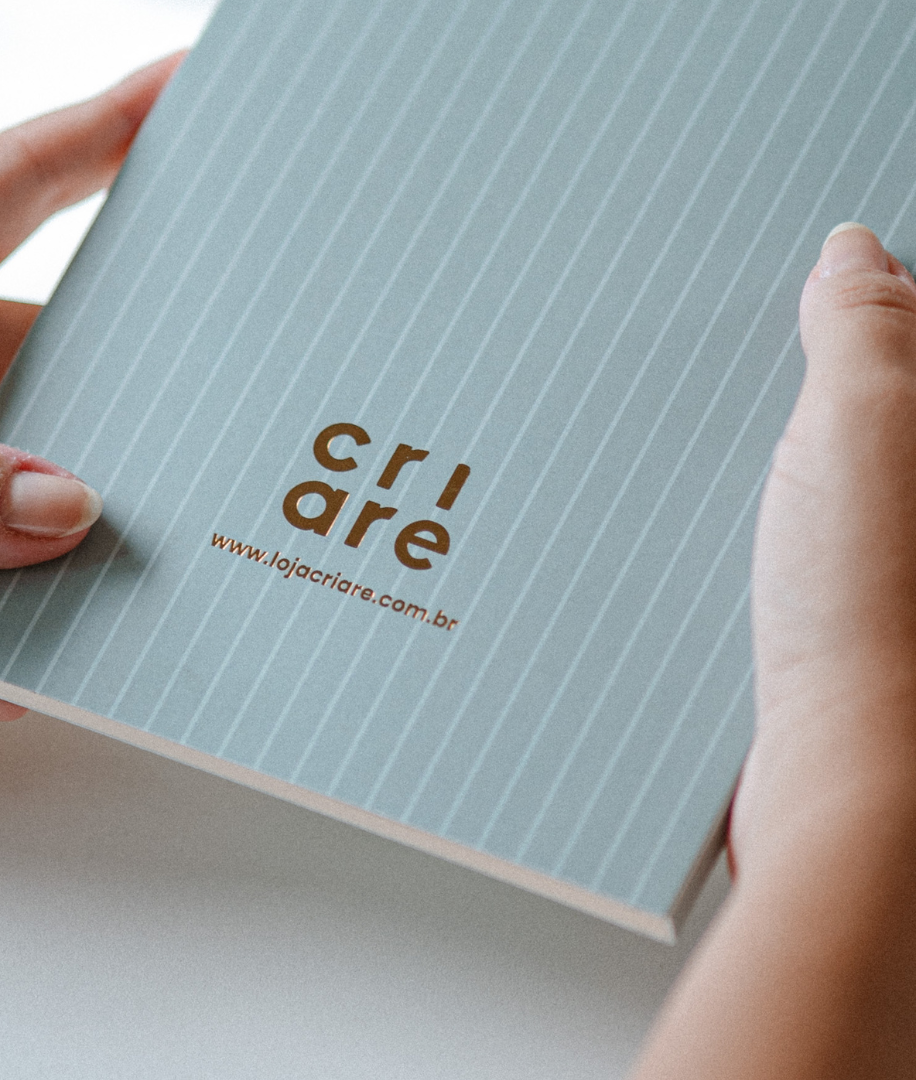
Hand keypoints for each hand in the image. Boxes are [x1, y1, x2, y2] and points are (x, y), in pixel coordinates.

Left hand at [0, 54, 181, 720]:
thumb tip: (67, 514)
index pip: (31, 182)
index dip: (118, 132)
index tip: (202, 99)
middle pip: (59, 355)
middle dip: (140, 390)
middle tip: (233, 407)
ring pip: (23, 491)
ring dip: (70, 542)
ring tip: (146, 577)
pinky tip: (6, 684)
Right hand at [635, 224, 915, 1077]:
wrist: (849, 778)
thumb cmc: (875, 614)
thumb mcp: (862, 432)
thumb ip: (862, 330)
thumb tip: (853, 253)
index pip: (913, 327)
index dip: (860, 291)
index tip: (791, 277)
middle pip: (870, 394)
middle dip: (804, 368)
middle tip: (738, 355)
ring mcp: (896, 547)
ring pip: (828, 463)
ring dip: (771, 444)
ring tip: (710, 433)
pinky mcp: (854, 599)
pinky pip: (806, 523)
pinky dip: (763, 503)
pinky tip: (717, 505)